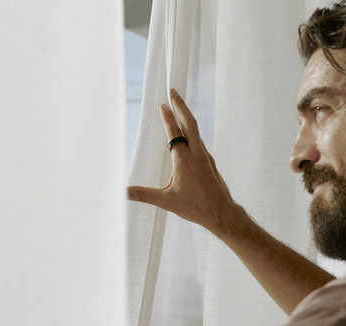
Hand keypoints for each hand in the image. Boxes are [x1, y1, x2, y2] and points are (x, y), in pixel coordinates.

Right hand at [128, 89, 239, 235]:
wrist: (222, 214)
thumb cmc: (196, 208)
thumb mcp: (166, 202)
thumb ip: (144, 195)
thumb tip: (123, 193)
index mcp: (184, 160)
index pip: (174, 133)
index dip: (167, 118)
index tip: (162, 104)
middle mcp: (197, 155)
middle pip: (190, 123)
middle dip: (181, 106)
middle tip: (173, 91)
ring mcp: (206, 158)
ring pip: (196, 131)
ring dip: (186, 117)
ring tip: (179, 108)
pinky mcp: (210, 163)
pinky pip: (199, 141)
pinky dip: (192, 132)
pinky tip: (188, 135)